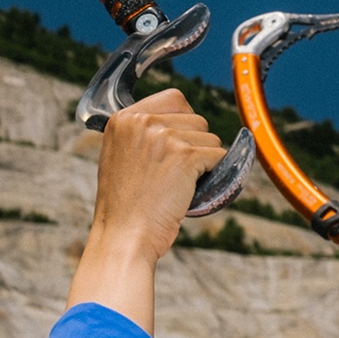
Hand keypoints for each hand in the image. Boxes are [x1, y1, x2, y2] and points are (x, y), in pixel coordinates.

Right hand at [66, 89, 224, 330]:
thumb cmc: (124, 206)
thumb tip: (178, 122)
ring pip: (210, 137)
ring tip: (178, 184)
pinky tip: (192, 189)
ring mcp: (163, 137)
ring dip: (204, 161)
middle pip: (196, 118)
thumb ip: (142, 134)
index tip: (177, 145)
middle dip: (195, 144)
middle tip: (175, 173)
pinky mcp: (184, 155)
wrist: (124, 238)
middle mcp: (142, 122)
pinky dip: (214, 174)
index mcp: (124, 119)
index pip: (174, 99)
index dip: (184, 122)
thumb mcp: (120, 157)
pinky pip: (219, 156)